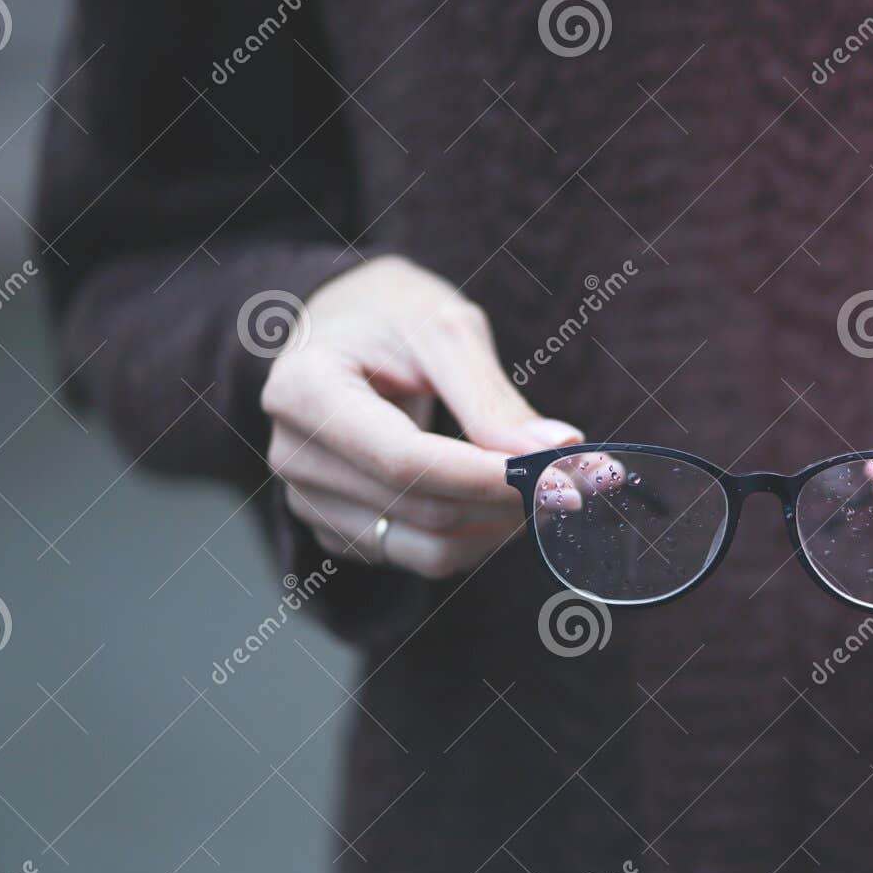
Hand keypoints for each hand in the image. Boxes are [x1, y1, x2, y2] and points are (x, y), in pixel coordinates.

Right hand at [261, 255, 582, 576]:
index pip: (407, 462)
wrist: (342, 330)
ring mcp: (309, 500)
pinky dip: (475, 537)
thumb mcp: (444, 330)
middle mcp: (294, 455)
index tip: (563, 477)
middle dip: (510, 502)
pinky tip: (501, 502)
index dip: (489, 479)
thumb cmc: (392, 315)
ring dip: (499, 529)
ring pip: (426, 549)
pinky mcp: (336, 529)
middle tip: (578, 478)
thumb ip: (493, 396)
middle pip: (422, 509)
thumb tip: (557, 450)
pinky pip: (419, 557)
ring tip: (545, 488)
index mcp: (305, 391)